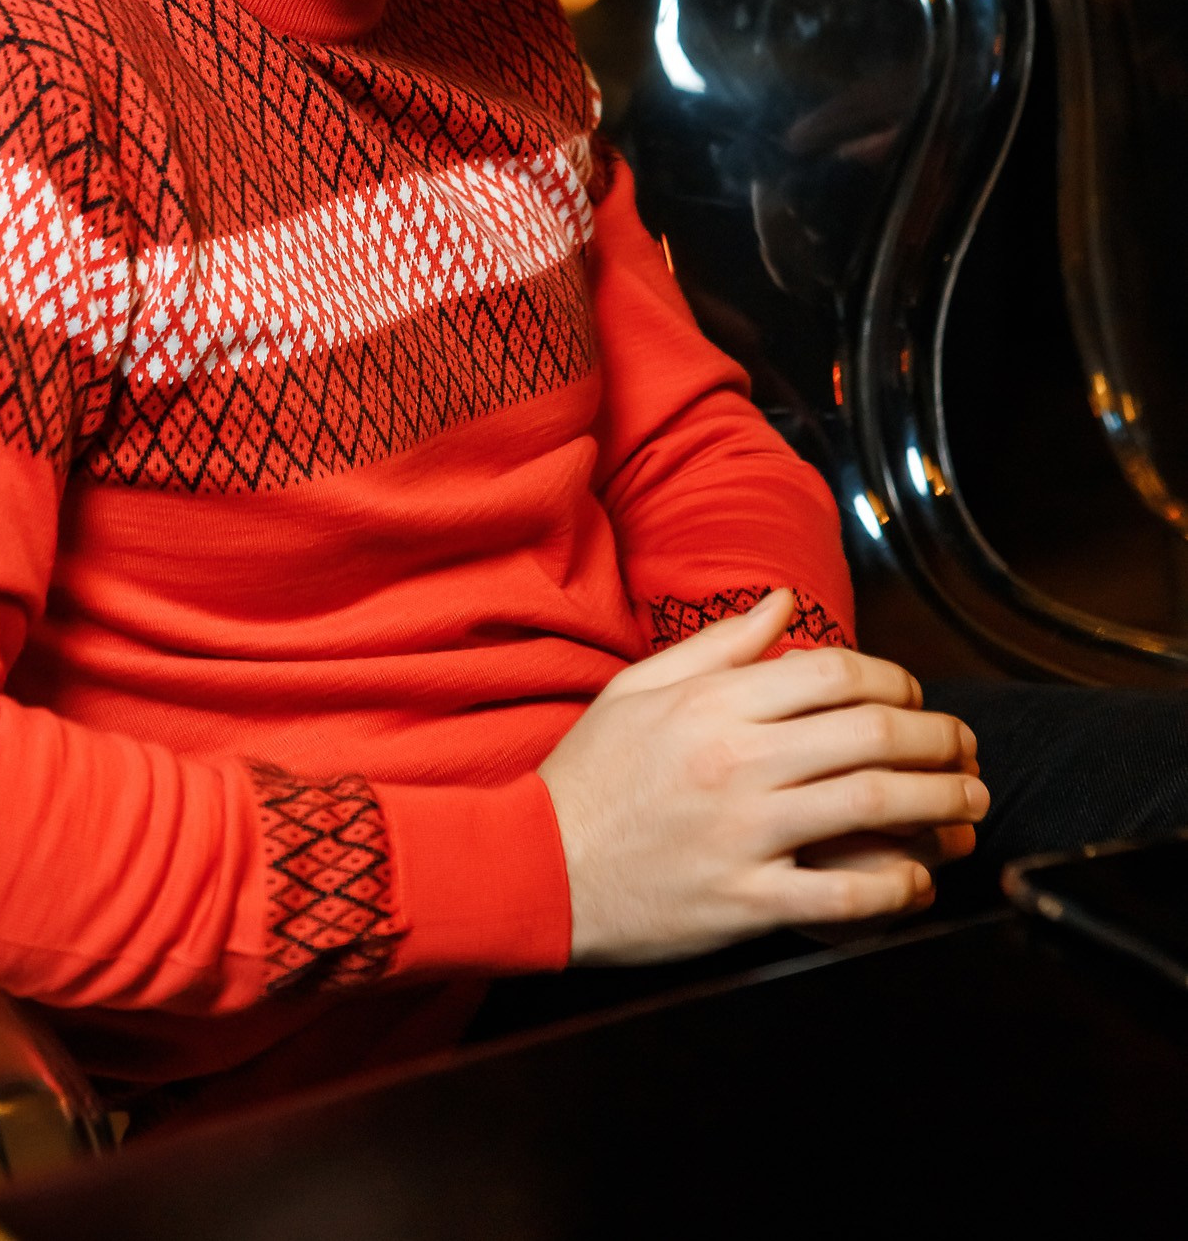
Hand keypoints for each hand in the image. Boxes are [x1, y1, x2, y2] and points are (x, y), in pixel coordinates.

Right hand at [537, 590, 986, 964]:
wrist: (535, 868)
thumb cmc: (591, 776)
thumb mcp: (640, 690)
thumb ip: (718, 644)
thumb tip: (784, 603)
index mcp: (713, 704)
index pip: (833, 672)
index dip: (893, 680)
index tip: (913, 697)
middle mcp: (737, 762)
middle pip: (872, 735)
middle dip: (940, 739)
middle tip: (966, 750)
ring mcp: (745, 834)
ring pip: (874, 807)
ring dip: (941, 804)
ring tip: (970, 804)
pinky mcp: (747, 902)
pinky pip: (846, 896)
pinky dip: (898, 887)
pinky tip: (918, 880)